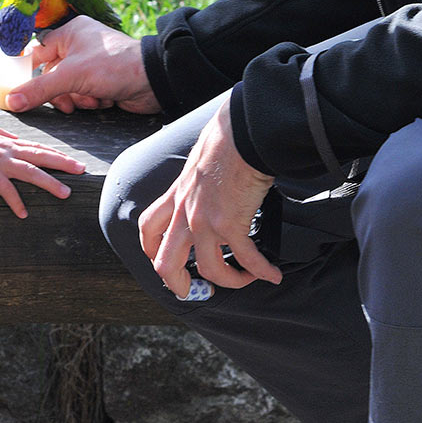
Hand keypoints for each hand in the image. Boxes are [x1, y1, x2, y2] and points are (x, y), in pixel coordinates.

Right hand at [0, 126, 85, 217]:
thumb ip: (2, 134)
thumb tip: (14, 136)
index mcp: (10, 143)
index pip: (38, 148)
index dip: (56, 154)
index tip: (72, 160)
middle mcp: (10, 151)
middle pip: (42, 156)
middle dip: (63, 162)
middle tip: (81, 169)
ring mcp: (1, 162)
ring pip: (31, 172)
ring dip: (50, 182)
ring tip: (65, 193)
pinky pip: (6, 190)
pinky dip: (15, 202)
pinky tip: (23, 214)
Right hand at [4, 16, 160, 115]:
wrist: (153, 81)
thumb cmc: (114, 66)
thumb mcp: (71, 77)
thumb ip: (39, 90)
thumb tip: (11, 101)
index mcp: (70, 33)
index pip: (38, 52)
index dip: (30, 72)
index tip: (20, 90)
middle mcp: (80, 45)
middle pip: (52, 76)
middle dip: (62, 93)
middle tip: (68, 101)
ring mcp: (91, 64)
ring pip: (68, 89)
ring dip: (79, 99)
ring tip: (93, 98)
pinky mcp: (102, 81)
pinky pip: (84, 96)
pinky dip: (92, 102)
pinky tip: (104, 100)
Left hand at [138, 91, 280, 297]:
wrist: (242, 132)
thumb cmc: (226, 137)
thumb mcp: (200, 159)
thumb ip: (200, 177)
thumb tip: (213, 179)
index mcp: (176, 194)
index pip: (148, 227)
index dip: (152, 251)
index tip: (166, 260)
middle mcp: (185, 212)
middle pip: (165, 263)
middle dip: (178, 284)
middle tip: (195, 290)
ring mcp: (205, 221)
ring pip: (208, 269)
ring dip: (230, 280)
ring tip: (246, 277)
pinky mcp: (230, 224)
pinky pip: (245, 258)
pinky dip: (261, 270)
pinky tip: (272, 273)